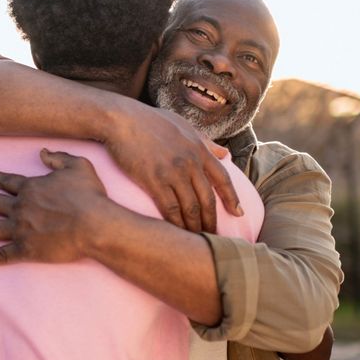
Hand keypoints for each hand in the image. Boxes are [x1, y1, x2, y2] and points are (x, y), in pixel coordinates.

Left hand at [0, 149, 108, 266]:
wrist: (94, 225)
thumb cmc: (89, 195)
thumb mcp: (78, 166)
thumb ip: (58, 157)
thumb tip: (42, 152)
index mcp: (31, 187)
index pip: (6, 181)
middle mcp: (20, 207)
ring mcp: (21, 229)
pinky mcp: (26, 249)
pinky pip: (2, 255)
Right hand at [102, 104, 242, 232]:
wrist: (121, 119)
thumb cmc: (149, 120)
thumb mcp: (182, 124)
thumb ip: (205, 140)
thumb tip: (225, 152)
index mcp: (199, 149)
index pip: (223, 178)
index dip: (232, 198)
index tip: (238, 214)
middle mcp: (190, 162)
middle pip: (208, 199)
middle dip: (212, 221)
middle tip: (214, 236)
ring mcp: (173, 172)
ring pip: (191, 208)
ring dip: (195, 227)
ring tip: (196, 240)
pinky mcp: (154, 180)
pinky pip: (170, 209)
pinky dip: (176, 224)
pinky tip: (176, 234)